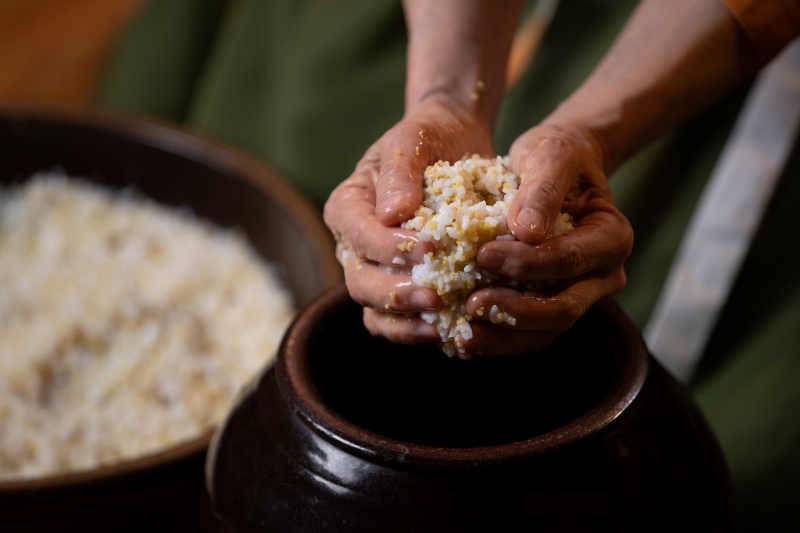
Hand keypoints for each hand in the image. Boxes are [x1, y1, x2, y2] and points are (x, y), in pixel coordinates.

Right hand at [323, 96, 494, 344]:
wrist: (454, 143)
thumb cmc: (428, 137)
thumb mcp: (412, 140)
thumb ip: (400, 171)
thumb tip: (390, 213)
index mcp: (348, 207)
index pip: (358, 236)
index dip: (388, 247)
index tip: (428, 248)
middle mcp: (354, 245)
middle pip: (360, 281)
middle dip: (396, 293)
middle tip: (436, 297)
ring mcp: (377, 270)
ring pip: (375, 310)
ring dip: (405, 322)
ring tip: (441, 323)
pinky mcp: (402, 287)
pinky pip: (398, 321)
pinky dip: (417, 330)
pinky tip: (449, 329)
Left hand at [455, 122, 632, 356]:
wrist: (555, 167)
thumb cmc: (555, 155)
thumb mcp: (551, 155)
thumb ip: (542, 188)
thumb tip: (525, 231)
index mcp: (612, 238)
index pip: (571, 260)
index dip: (528, 263)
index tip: (483, 254)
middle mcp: (602, 276)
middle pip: (564, 308)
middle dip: (516, 311)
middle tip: (471, 304)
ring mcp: (579, 296)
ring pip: (545, 332)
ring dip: (503, 336)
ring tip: (462, 334)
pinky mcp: (550, 307)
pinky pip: (527, 334)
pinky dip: (497, 338)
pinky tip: (462, 338)